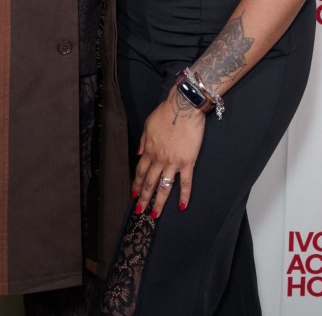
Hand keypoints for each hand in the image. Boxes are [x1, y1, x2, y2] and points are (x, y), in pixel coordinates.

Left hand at [132, 87, 205, 217]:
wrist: (183, 107)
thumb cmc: (166, 112)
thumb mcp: (148, 124)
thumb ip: (143, 141)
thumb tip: (138, 154)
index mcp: (150, 150)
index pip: (140, 171)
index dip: (136, 183)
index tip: (133, 194)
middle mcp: (159, 159)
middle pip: (149, 182)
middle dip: (143, 198)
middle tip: (140, 211)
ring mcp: (173, 162)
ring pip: (164, 187)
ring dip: (158, 202)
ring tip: (155, 214)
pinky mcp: (187, 162)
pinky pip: (186, 182)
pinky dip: (184, 195)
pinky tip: (183, 206)